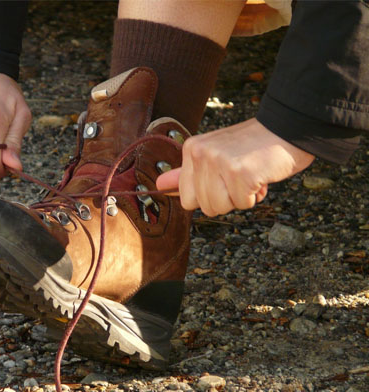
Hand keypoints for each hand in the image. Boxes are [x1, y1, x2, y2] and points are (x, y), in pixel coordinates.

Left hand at [156, 118, 314, 216]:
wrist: (288, 129)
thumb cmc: (252, 146)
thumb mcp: (215, 156)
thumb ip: (187, 174)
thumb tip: (159, 186)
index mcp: (192, 149)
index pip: (187, 198)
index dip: (210, 195)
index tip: (224, 177)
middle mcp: (201, 153)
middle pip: (205, 206)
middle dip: (227, 198)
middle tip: (240, 174)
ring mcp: (219, 162)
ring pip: (221, 207)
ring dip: (241, 198)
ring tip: (250, 174)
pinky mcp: (240, 172)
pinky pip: (243, 204)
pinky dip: (256, 195)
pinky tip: (261, 175)